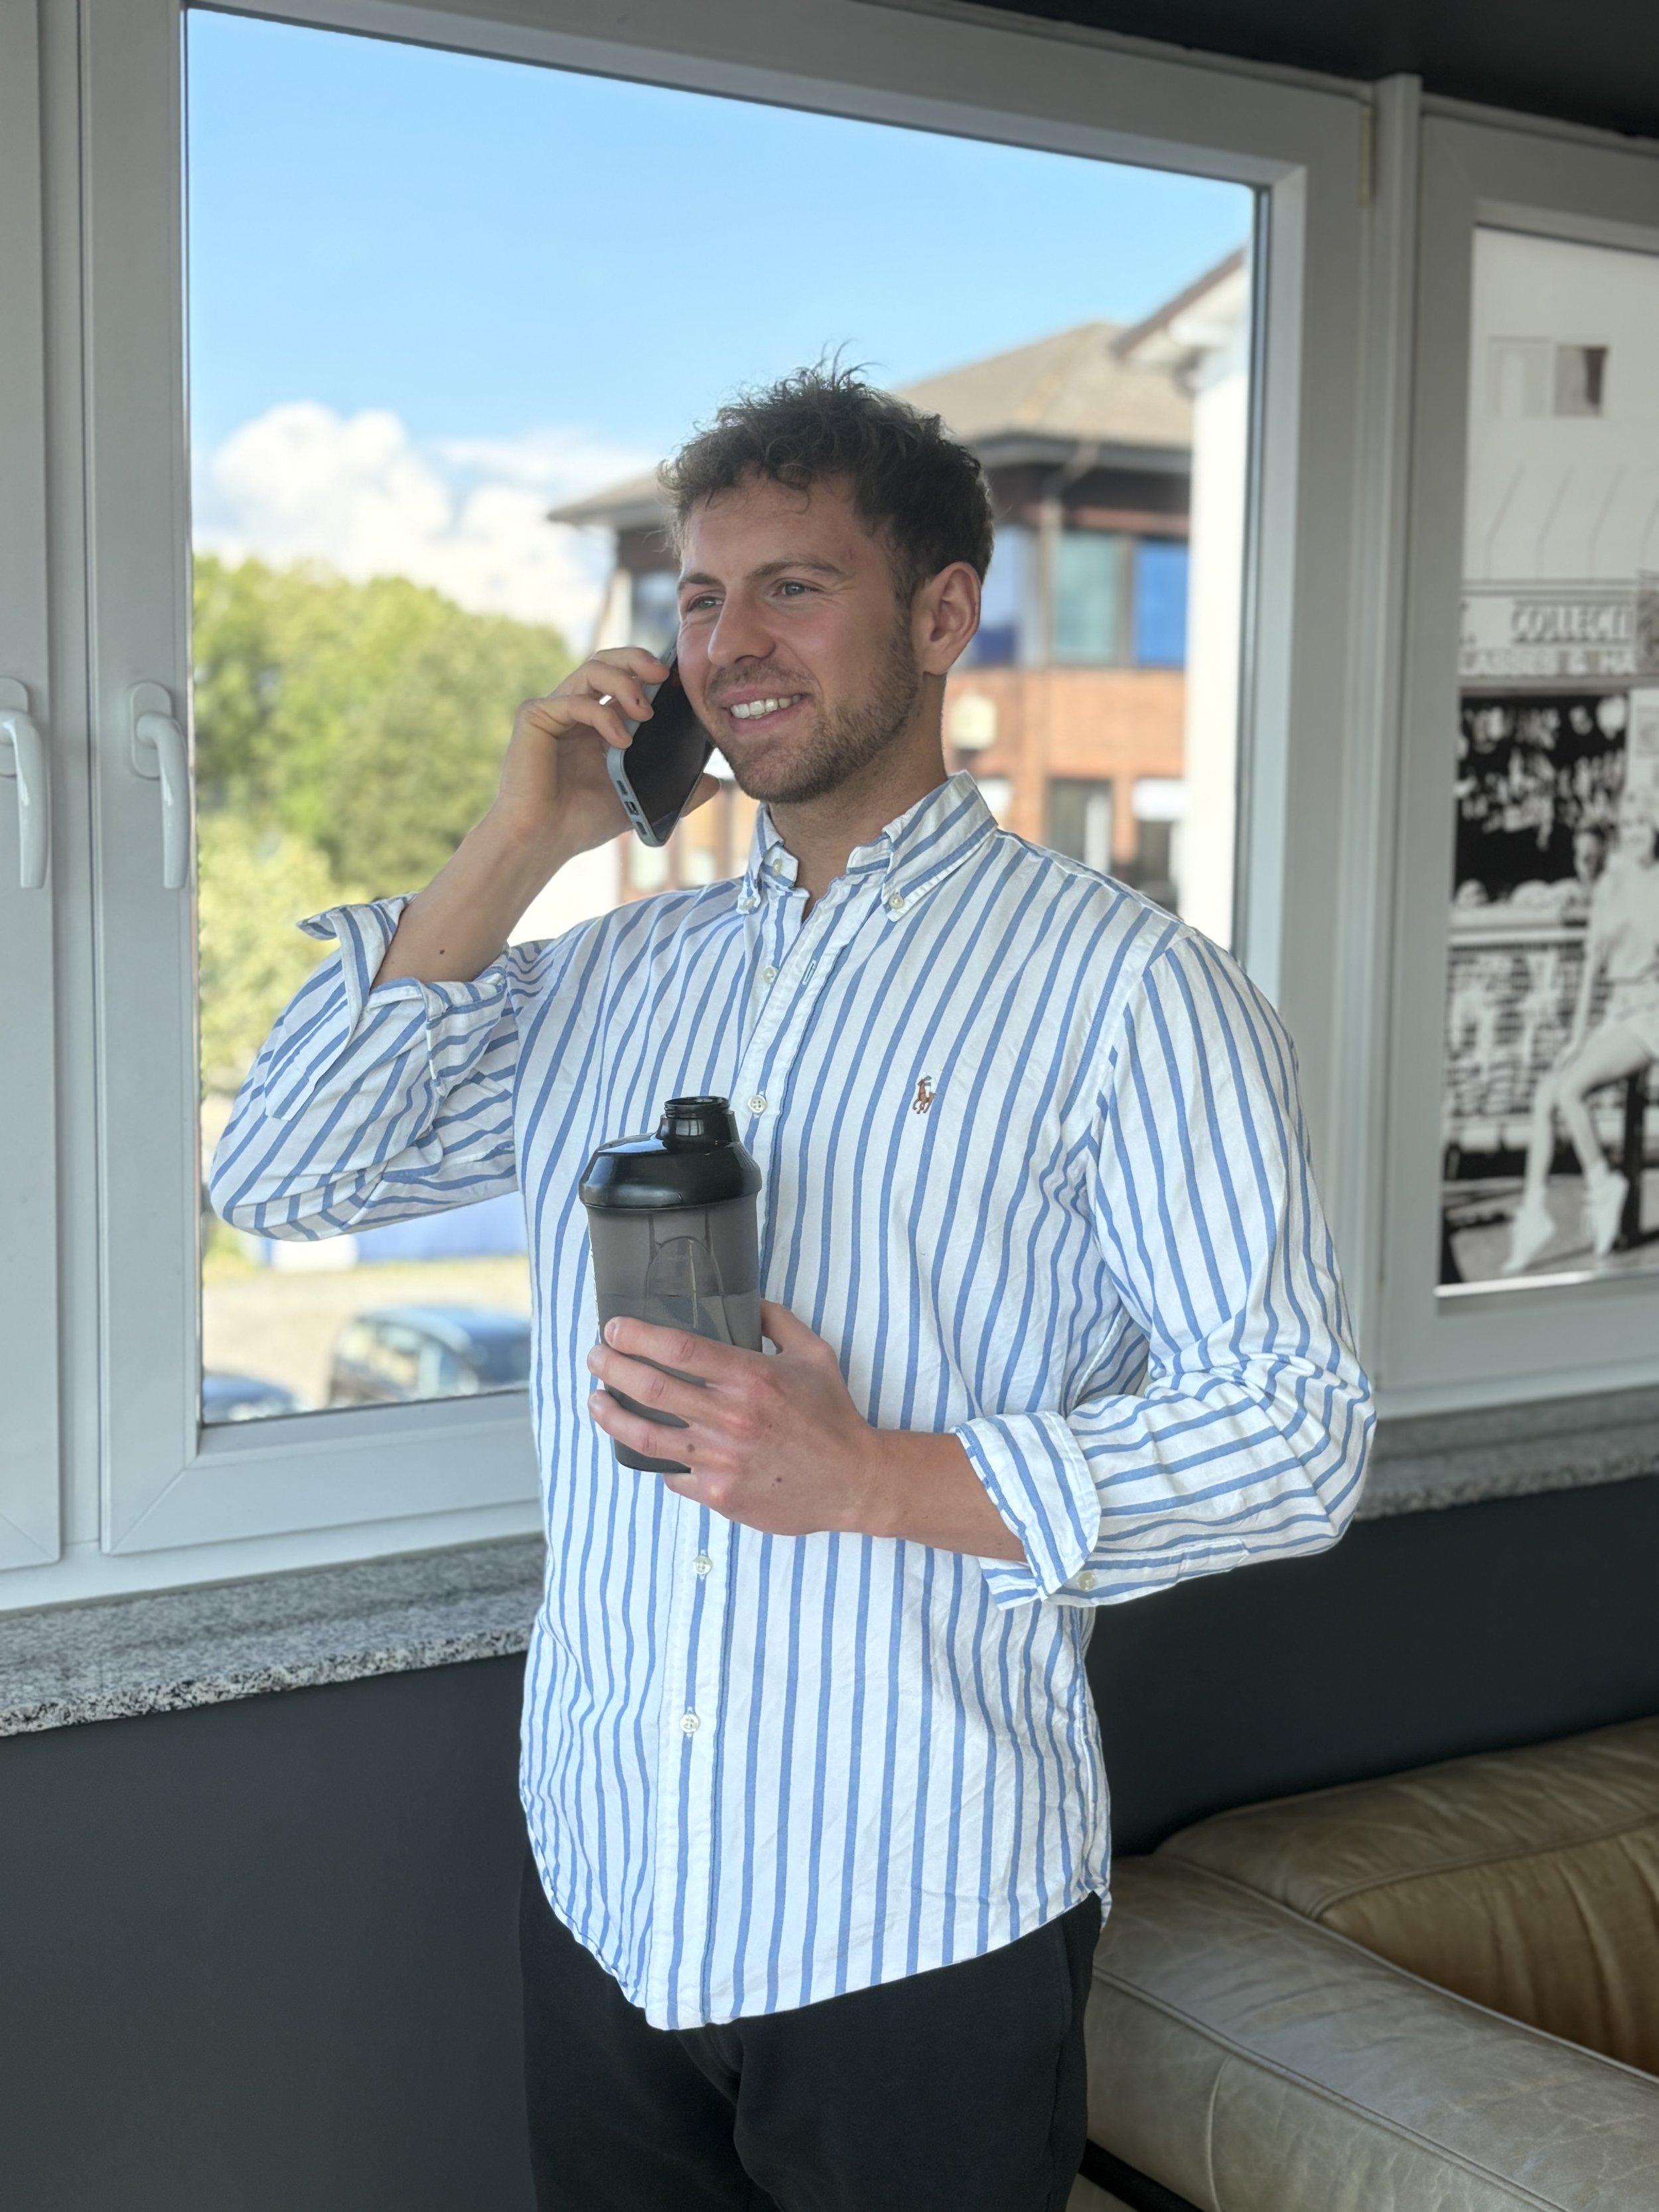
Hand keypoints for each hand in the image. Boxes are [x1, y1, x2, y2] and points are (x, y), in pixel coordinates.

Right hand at [494, 647, 718, 861]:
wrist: (542, 841)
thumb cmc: (581, 821)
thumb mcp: (638, 801)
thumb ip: (675, 791)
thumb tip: (715, 784)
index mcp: (597, 721)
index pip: (625, 677)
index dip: (650, 671)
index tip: (680, 680)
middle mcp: (575, 709)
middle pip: (608, 661)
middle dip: (639, 660)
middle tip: (666, 675)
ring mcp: (554, 710)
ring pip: (592, 669)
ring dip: (625, 682)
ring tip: (646, 711)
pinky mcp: (535, 717)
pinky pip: (575, 700)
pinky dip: (604, 715)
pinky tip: (621, 740)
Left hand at [585, 1302, 1025, 1560]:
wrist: (852, 1482)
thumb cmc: (833, 1416)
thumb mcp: (815, 1354)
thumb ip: (777, 1322)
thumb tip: (747, 1300)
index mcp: (752, 1378)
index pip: (679, 1350)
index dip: (637, 1336)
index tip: (614, 1328)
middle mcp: (731, 1418)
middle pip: (652, 1388)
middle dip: (612, 1368)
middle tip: (595, 1357)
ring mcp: (721, 1460)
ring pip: (646, 1436)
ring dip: (611, 1415)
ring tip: (595, 1400)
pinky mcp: (719, 1495)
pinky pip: (672, 1473)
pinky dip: (655, 1458)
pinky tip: (640, 1445)